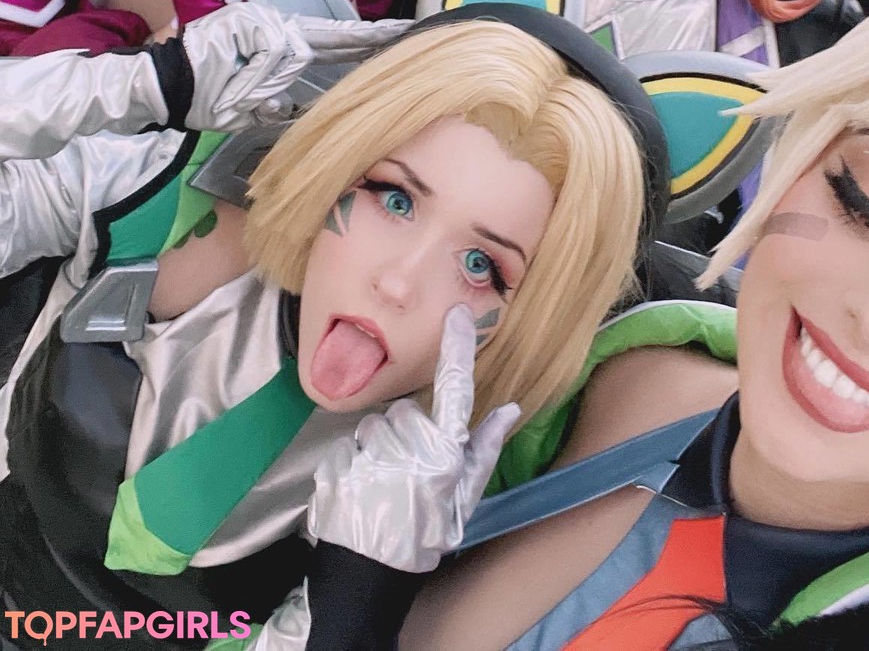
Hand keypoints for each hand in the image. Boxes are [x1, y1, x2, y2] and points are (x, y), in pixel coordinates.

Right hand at [175, 5, 413, 131]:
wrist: (164, 86)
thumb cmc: (203, 95)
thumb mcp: (250, 104)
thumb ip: (277, 100)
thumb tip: (298, 109)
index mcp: (281, 41)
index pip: (333, 40)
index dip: (365, 40)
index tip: (399, 36)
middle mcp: (277, 25)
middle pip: (331, 34)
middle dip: (366, 38)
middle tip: (404, 32)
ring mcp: (264, 20)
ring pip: (295, 54)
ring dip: (266, 83)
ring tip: (237, 90)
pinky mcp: (250, 20)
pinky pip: (273, 54)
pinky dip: (256, 75)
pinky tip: (234, 81)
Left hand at [307, 305, 519, 572]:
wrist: (369, 577)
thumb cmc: (425, 538)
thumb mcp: (465, 501)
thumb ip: (484, 449)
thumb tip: (511, 407)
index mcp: (443, 453)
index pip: (454, 389)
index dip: (457, 348)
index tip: (457, 313)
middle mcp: (407, 446)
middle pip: (407, 412)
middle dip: (408, 433)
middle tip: (412, 473)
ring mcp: (369, 454)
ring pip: (376, 427)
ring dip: (380, 447)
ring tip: (385, 486)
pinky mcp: (337, 464)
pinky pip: (349, 447)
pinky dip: (355, 463)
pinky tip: (362, 491)